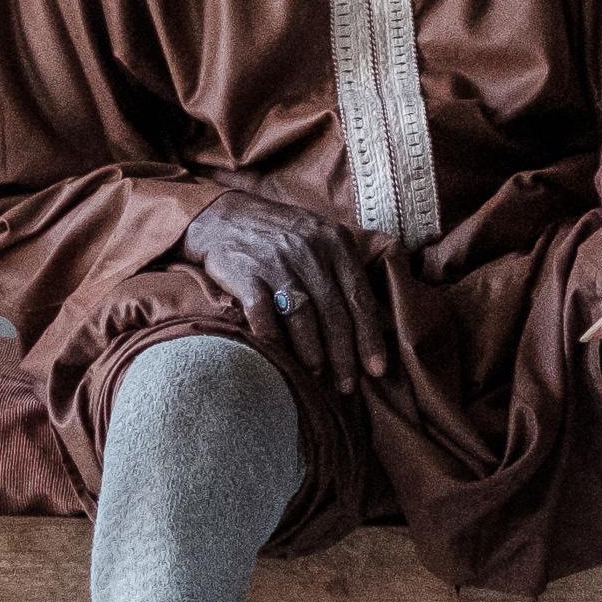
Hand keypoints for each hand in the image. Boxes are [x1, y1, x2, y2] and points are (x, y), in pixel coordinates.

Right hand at [186, 189, 391, 391]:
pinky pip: (263, 316)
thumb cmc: (281, 235)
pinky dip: (273, 339)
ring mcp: (277, 262)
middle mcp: (310, 251)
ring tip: (317, 374)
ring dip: (311, 353)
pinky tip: (280, 355)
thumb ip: (345, 270)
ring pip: (303, 318)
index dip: (370, 338)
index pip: (360, 298)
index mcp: (336, 243)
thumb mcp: (321, 237)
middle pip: (334, 314)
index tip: (377, 369)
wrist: (224, 216)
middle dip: (344, 356)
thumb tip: (372, 320)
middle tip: (347, 385)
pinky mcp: (246, 274)